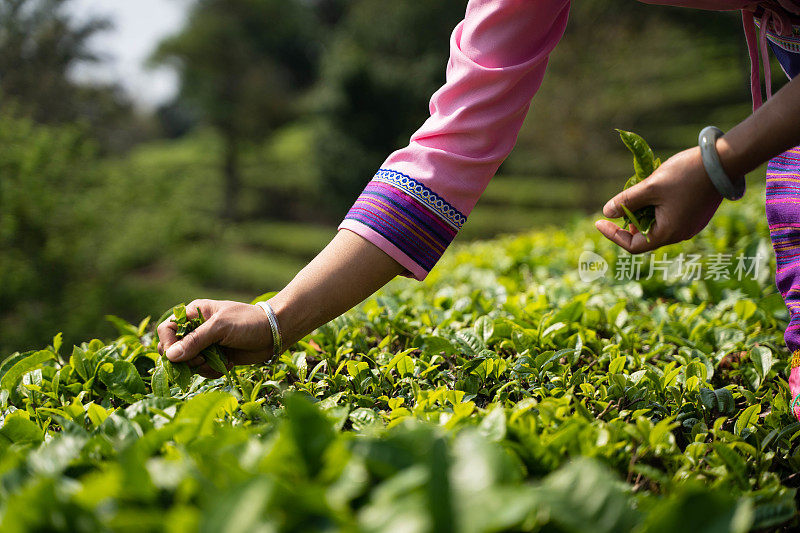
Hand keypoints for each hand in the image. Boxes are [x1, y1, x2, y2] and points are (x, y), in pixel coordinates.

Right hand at [157, 299, 272, 378]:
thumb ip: (196, 341)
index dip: (168, 344)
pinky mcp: (215, 358)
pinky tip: (228, 365)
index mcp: (194, 314)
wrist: (274, 334)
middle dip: (187, 360)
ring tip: (220, 362)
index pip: (167, 330)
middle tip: (202, 360)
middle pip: (174, 350)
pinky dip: (213, 371)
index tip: (178, 355)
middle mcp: (197, 329)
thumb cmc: (248, 323)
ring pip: (188, 363)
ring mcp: (206, 345)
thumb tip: (170, 356)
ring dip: (202, 367)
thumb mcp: (220, 327)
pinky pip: (202, 370)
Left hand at [595, 146, 722, 252]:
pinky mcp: (695, 215)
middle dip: (629, 219)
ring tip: (638, 191)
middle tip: (621, 201)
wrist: (723, 161)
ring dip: (642, 211)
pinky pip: (669, 216)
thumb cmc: (685, 174)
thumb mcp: (650, 187)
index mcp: (668, 233)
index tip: (599, 221)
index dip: (613, 235)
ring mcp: (689, 225)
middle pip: (644, 235)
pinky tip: (653, 189)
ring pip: (656, 224)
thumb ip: (627, 201)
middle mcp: (680, 234)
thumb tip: (607, 212)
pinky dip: (656, 207)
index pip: (633, 246)